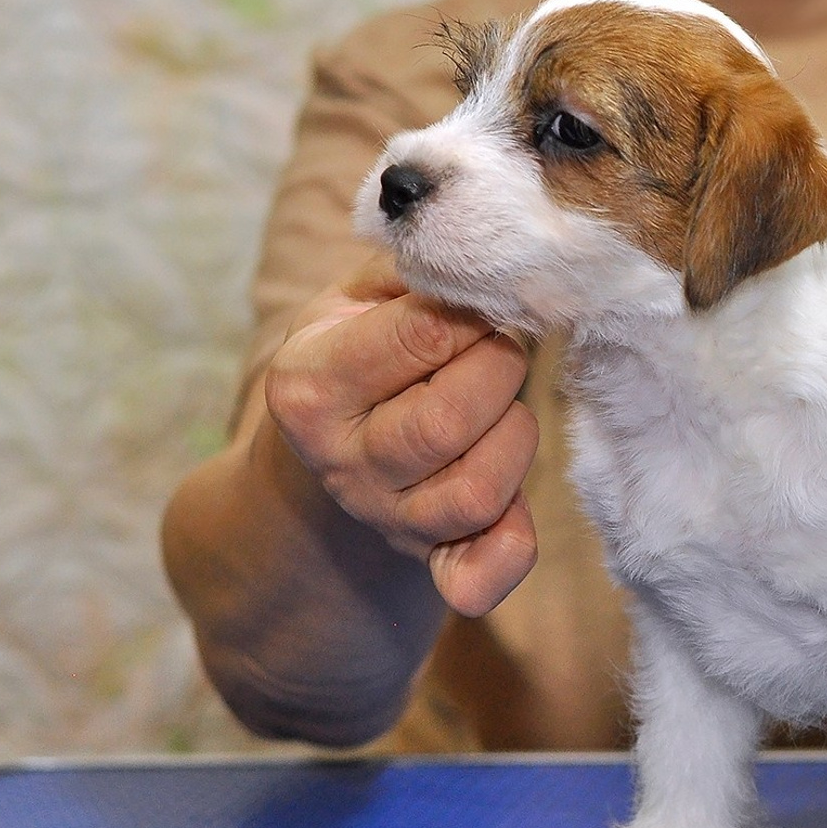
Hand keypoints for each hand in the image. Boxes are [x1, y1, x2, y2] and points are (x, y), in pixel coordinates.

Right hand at [261, 263, 539, 616]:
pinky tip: (513, 514)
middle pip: (452, 419)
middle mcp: (344, 463)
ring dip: (515, 437)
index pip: (424, 335)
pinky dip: (507, 552)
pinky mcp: (429, 557)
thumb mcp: (353, 302)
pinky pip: (479, 574)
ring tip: (502, 408)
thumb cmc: (356, 358)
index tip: (476, 306)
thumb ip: (407, 273)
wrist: (322, 459)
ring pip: (479, 490)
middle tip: (498, 351)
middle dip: (500, 370)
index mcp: (310, 387)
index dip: (472, 312)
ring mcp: (387, 518)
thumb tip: (471, 253)